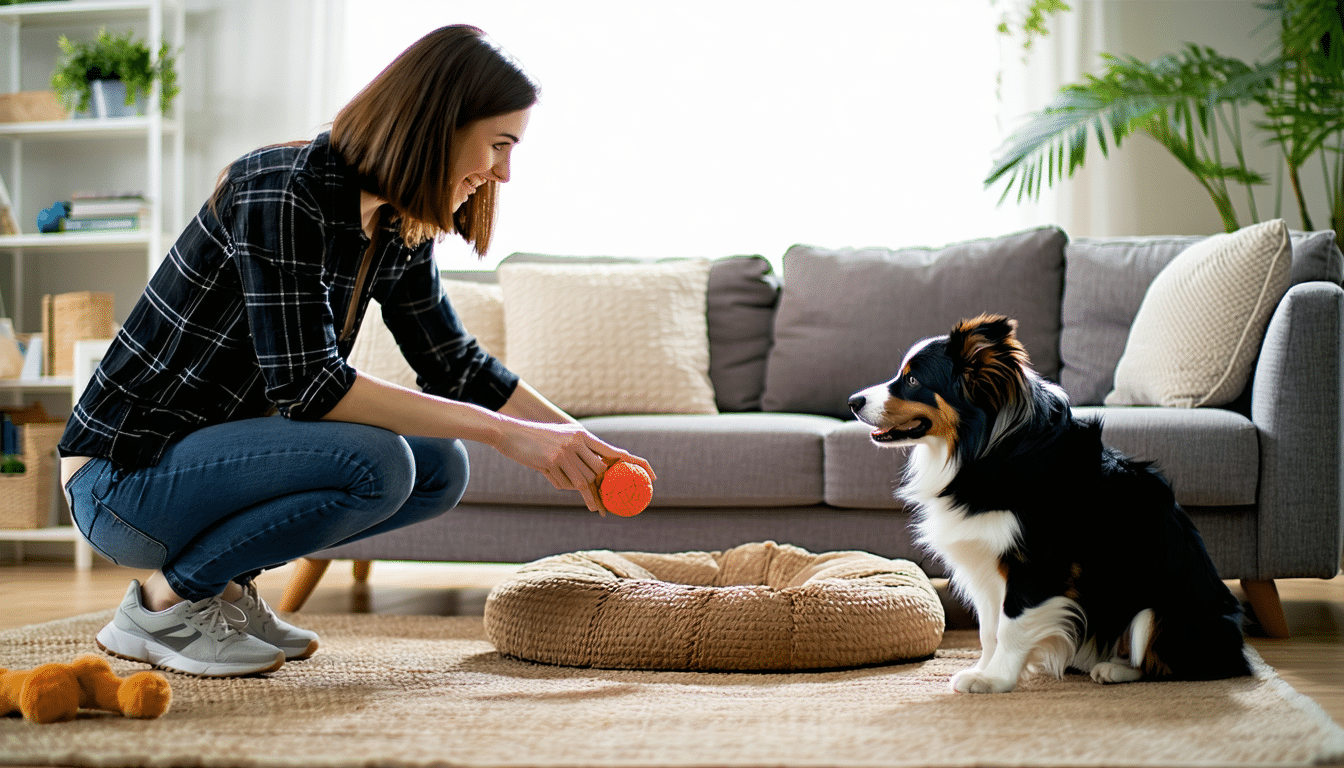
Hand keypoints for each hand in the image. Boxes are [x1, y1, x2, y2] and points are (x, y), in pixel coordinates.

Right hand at [493, 419, 655, 514]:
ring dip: (586, 494)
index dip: (637, 463)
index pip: (615, 452)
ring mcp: (564, 452)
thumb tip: (584, 481)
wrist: (508, 433)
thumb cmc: (534, 440)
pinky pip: (562, 483)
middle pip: (598, 472)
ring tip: (594, 507)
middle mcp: (577, 442)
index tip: (653, 476)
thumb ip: (575, 456)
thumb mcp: (559, 442)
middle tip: (611, 506)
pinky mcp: (551, 462)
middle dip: (604, 489)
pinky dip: (561, 485)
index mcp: (582, 435)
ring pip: (582, 480)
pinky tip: (557, 480)